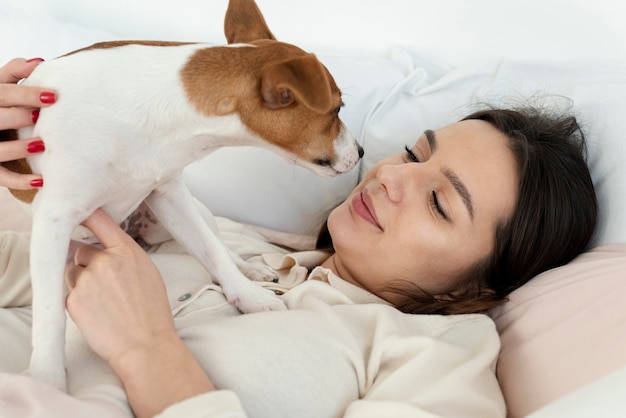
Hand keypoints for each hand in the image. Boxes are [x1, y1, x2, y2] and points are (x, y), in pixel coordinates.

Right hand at [0, 58, 55, 188]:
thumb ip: (14, 73)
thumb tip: (39, 62)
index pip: (1, 93)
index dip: (25, 94)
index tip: (53, 96)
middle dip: (18, 117)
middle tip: (41, 118)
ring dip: (18, 148)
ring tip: (41, 145)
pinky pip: (1, 177)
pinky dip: (20, 180)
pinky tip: (41, 181)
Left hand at [65, 208, 174, 364]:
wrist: (145, 344)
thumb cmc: (152, 312)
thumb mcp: (148, 273)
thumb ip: (125, 257)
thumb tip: (103, 250)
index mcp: (127, 252)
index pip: (101, 221)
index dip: (88, 215)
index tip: (81, 212)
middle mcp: (105, 261)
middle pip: (81, 250)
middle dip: (87, 263)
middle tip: (103, 283)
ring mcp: (87, 280)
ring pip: (72, 272)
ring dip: (81, 282)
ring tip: (102, 301)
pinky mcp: (73, 301)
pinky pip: (68, 294)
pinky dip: (78, 302)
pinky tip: (97, 313)